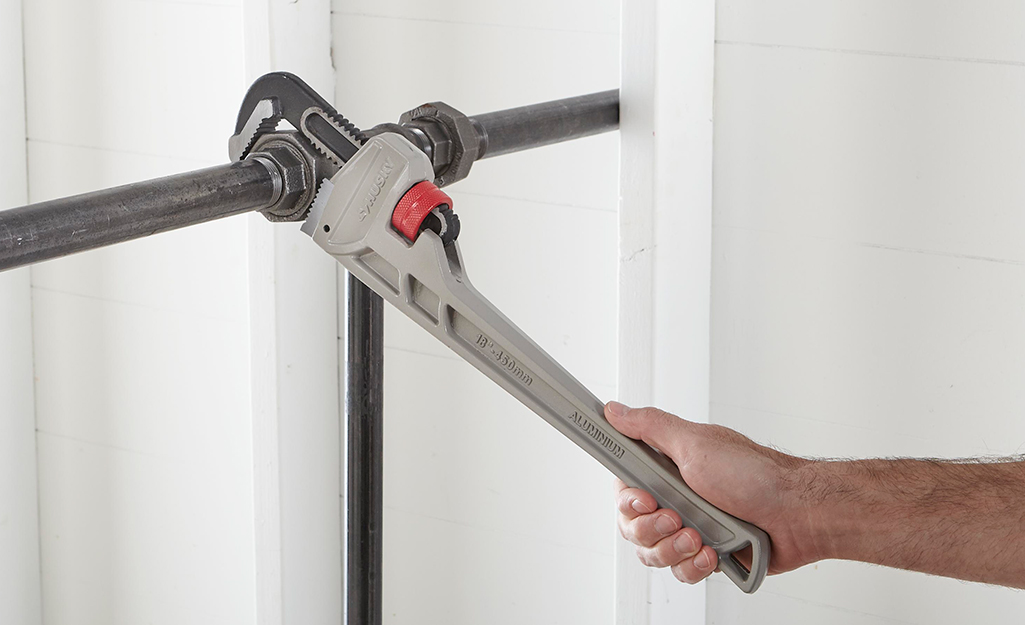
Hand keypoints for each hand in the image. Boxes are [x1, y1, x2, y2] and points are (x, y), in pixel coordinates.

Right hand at [606, 401, 820, 583]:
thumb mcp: (694, 444)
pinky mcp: (706, 553)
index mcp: (666, 469)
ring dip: (674, 549)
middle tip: (676, 519)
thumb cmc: (753, 475)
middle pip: (633, 527)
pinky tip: (712, 553)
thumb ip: (649, 427)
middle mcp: (674, 498)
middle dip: (652, 530)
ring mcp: (690, 527)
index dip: (627, 502)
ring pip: (654, 554)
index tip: (645, 500)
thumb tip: (615, 410)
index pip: (623, 490)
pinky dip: (695, 565)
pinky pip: (681, 571)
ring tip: (699, 538)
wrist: (797, 513)